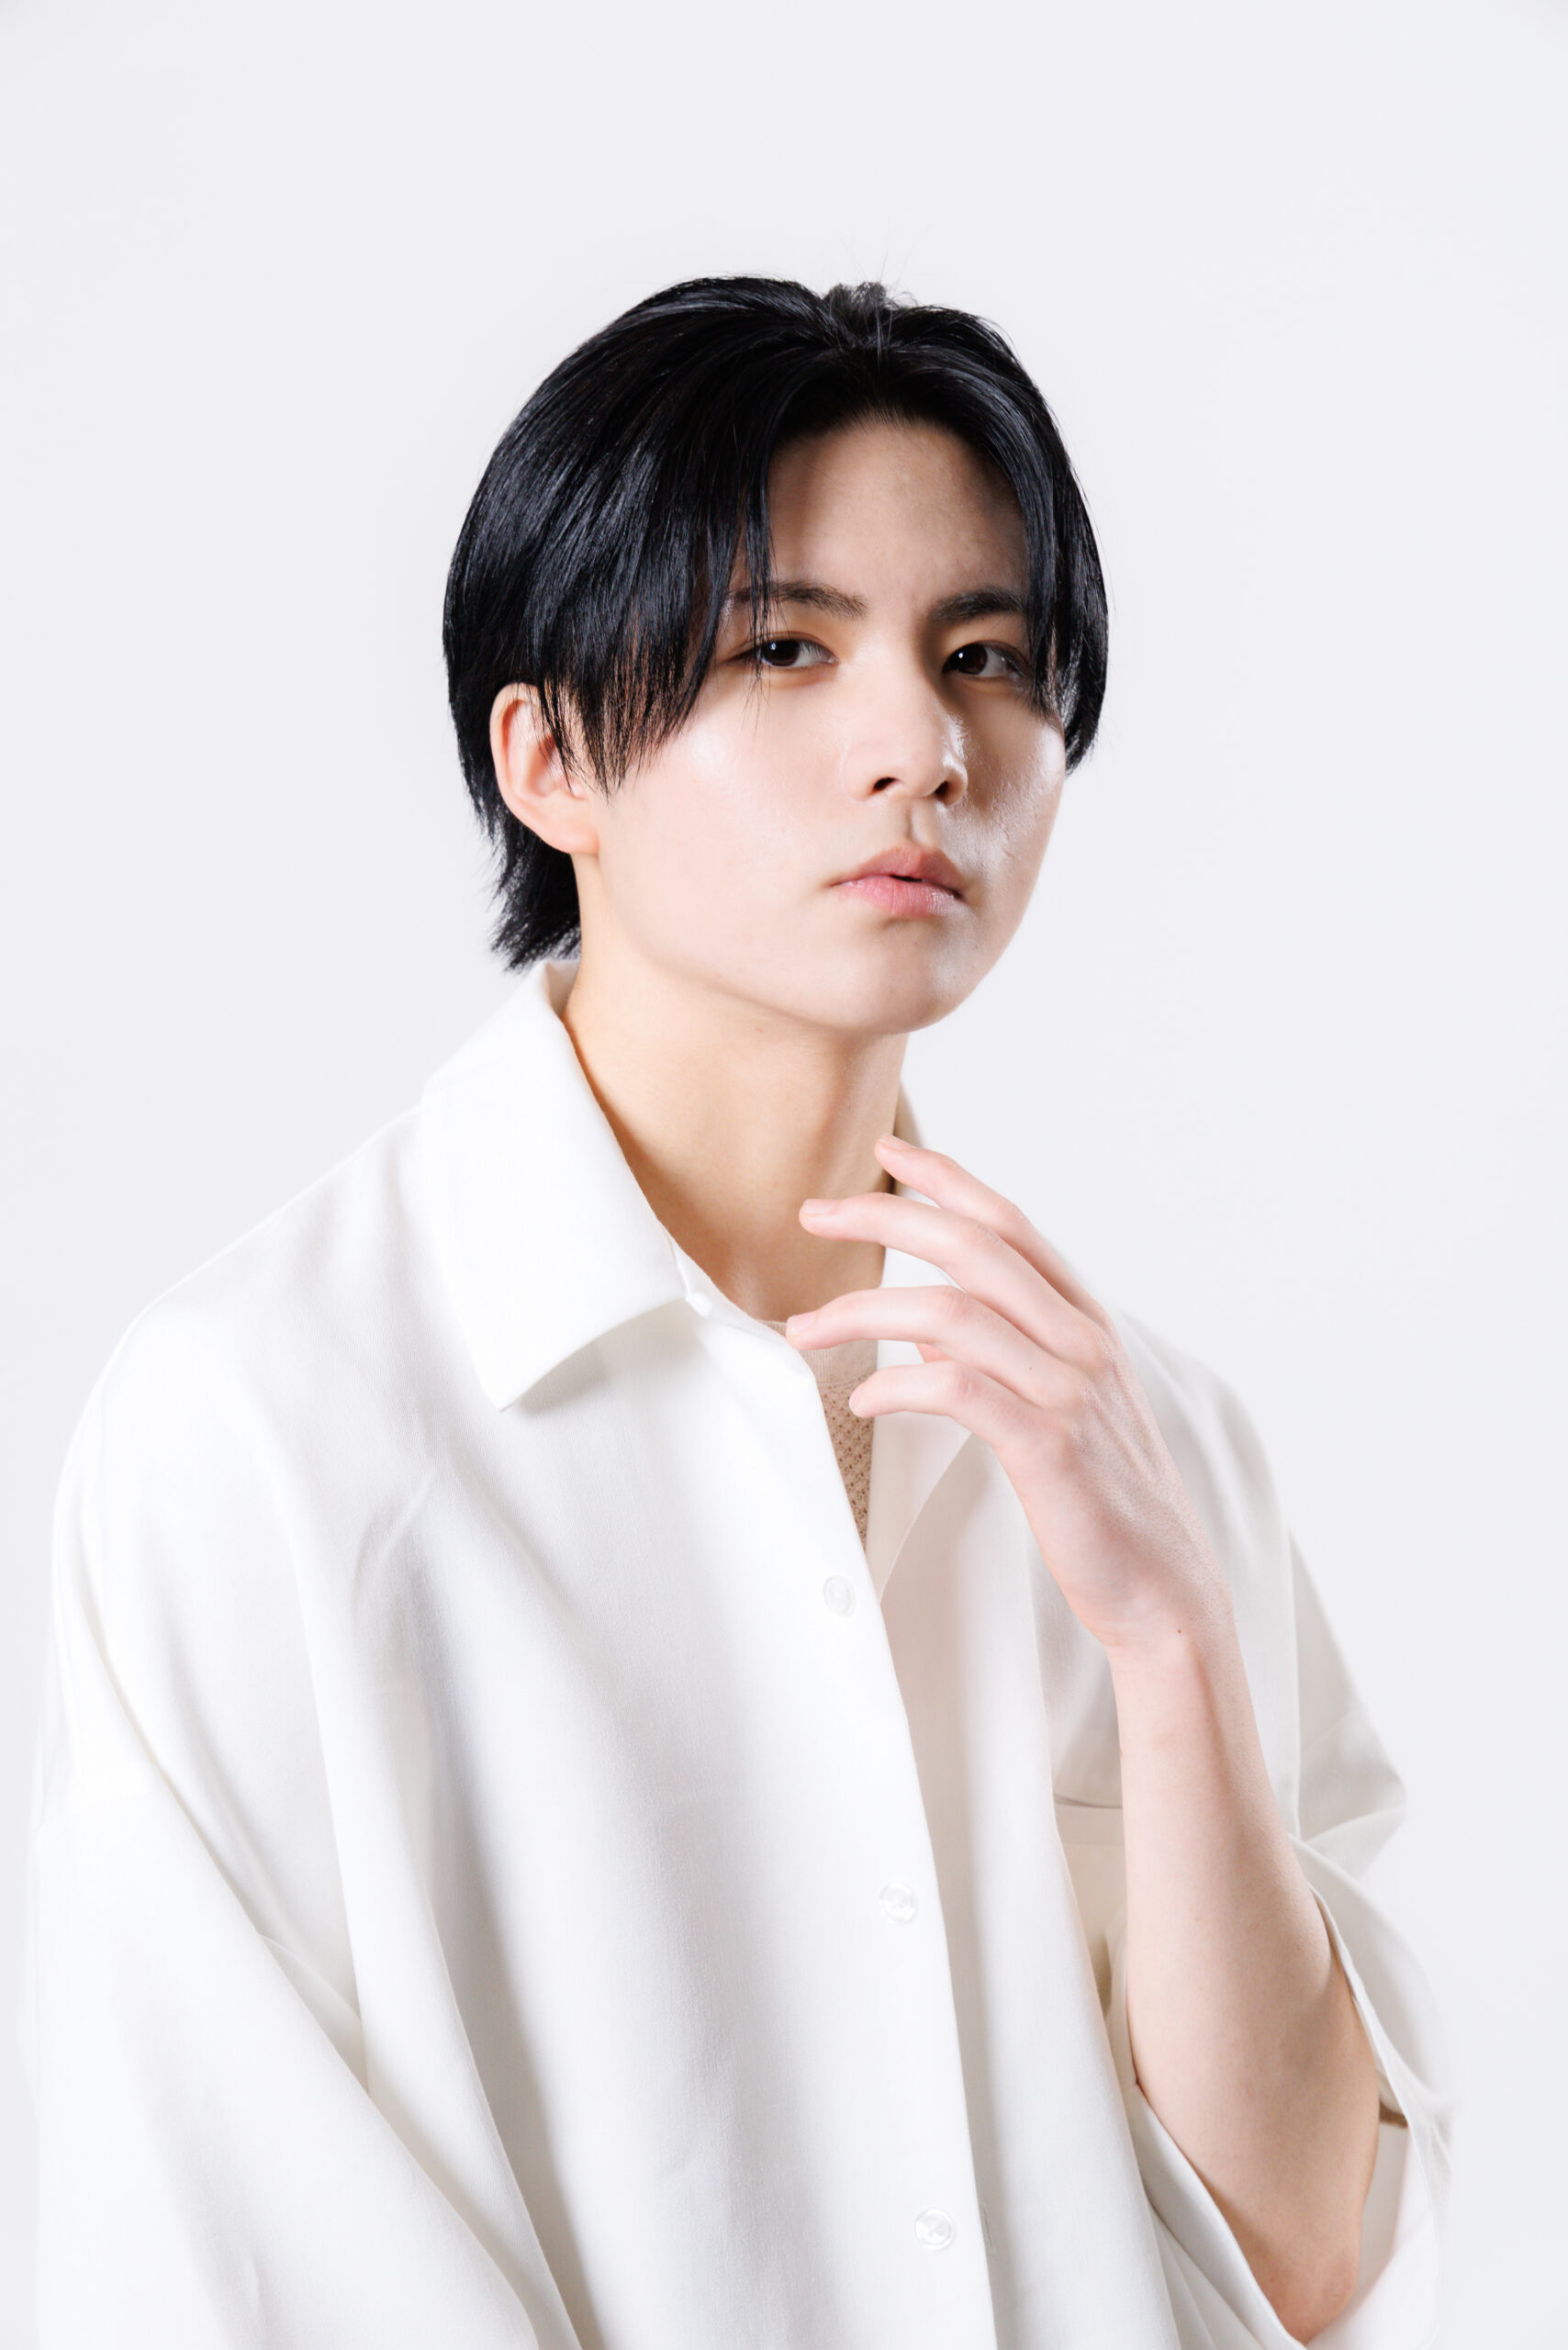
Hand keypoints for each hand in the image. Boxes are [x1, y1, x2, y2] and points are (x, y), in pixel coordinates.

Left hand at [788, 1137, 1229, 1655]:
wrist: (1164, 1589)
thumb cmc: (1103, 1501)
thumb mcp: (1057, 1409)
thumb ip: (997, 1357)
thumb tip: (921, 1329)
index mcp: (1085, 1322)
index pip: (1009, 1224)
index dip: (947, 1180)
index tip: (886, 1153)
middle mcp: (1081, 1341)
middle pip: (973, 1246)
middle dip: (887, 1216)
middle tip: (815, 1213)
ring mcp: (1070, 1390)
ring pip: (952, 1312)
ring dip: (864, 1309)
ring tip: (806, 1327)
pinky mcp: (1049, 1445)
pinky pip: (958, 1389)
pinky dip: (899, 1382)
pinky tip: (864, 1396)